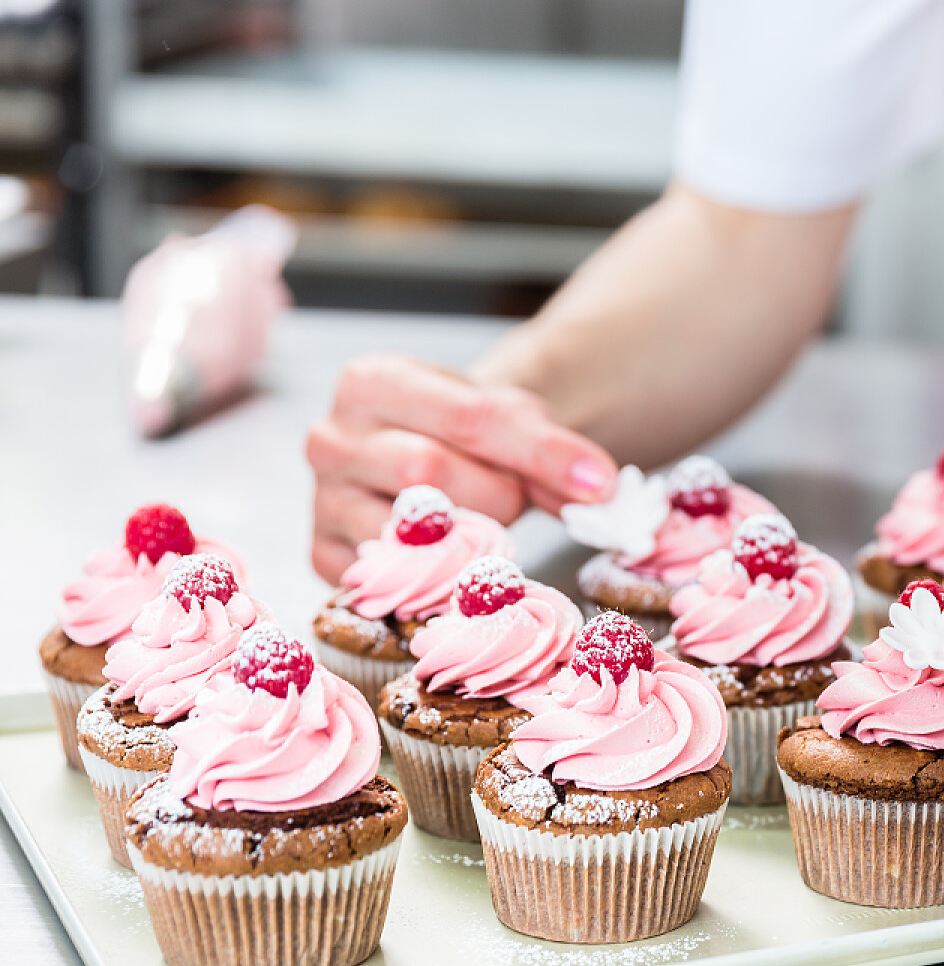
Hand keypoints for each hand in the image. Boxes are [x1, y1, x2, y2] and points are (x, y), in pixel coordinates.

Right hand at [306, 353, 616, 581]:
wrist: (423, 454)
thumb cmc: (467, 434)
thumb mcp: (514, 421)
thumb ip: (552, 452)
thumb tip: (599, 494)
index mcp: (374, 382)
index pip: (469, 418)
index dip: (541, 454)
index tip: (598, 484)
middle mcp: (331, 438)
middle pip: (430, 474)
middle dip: (497, 494)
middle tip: (518, 500)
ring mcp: (321, 500)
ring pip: (408, 535)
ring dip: (470, 542)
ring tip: (487, 529)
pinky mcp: (324, 556)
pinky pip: (390, 582)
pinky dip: (439, 582)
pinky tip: (459, 569)